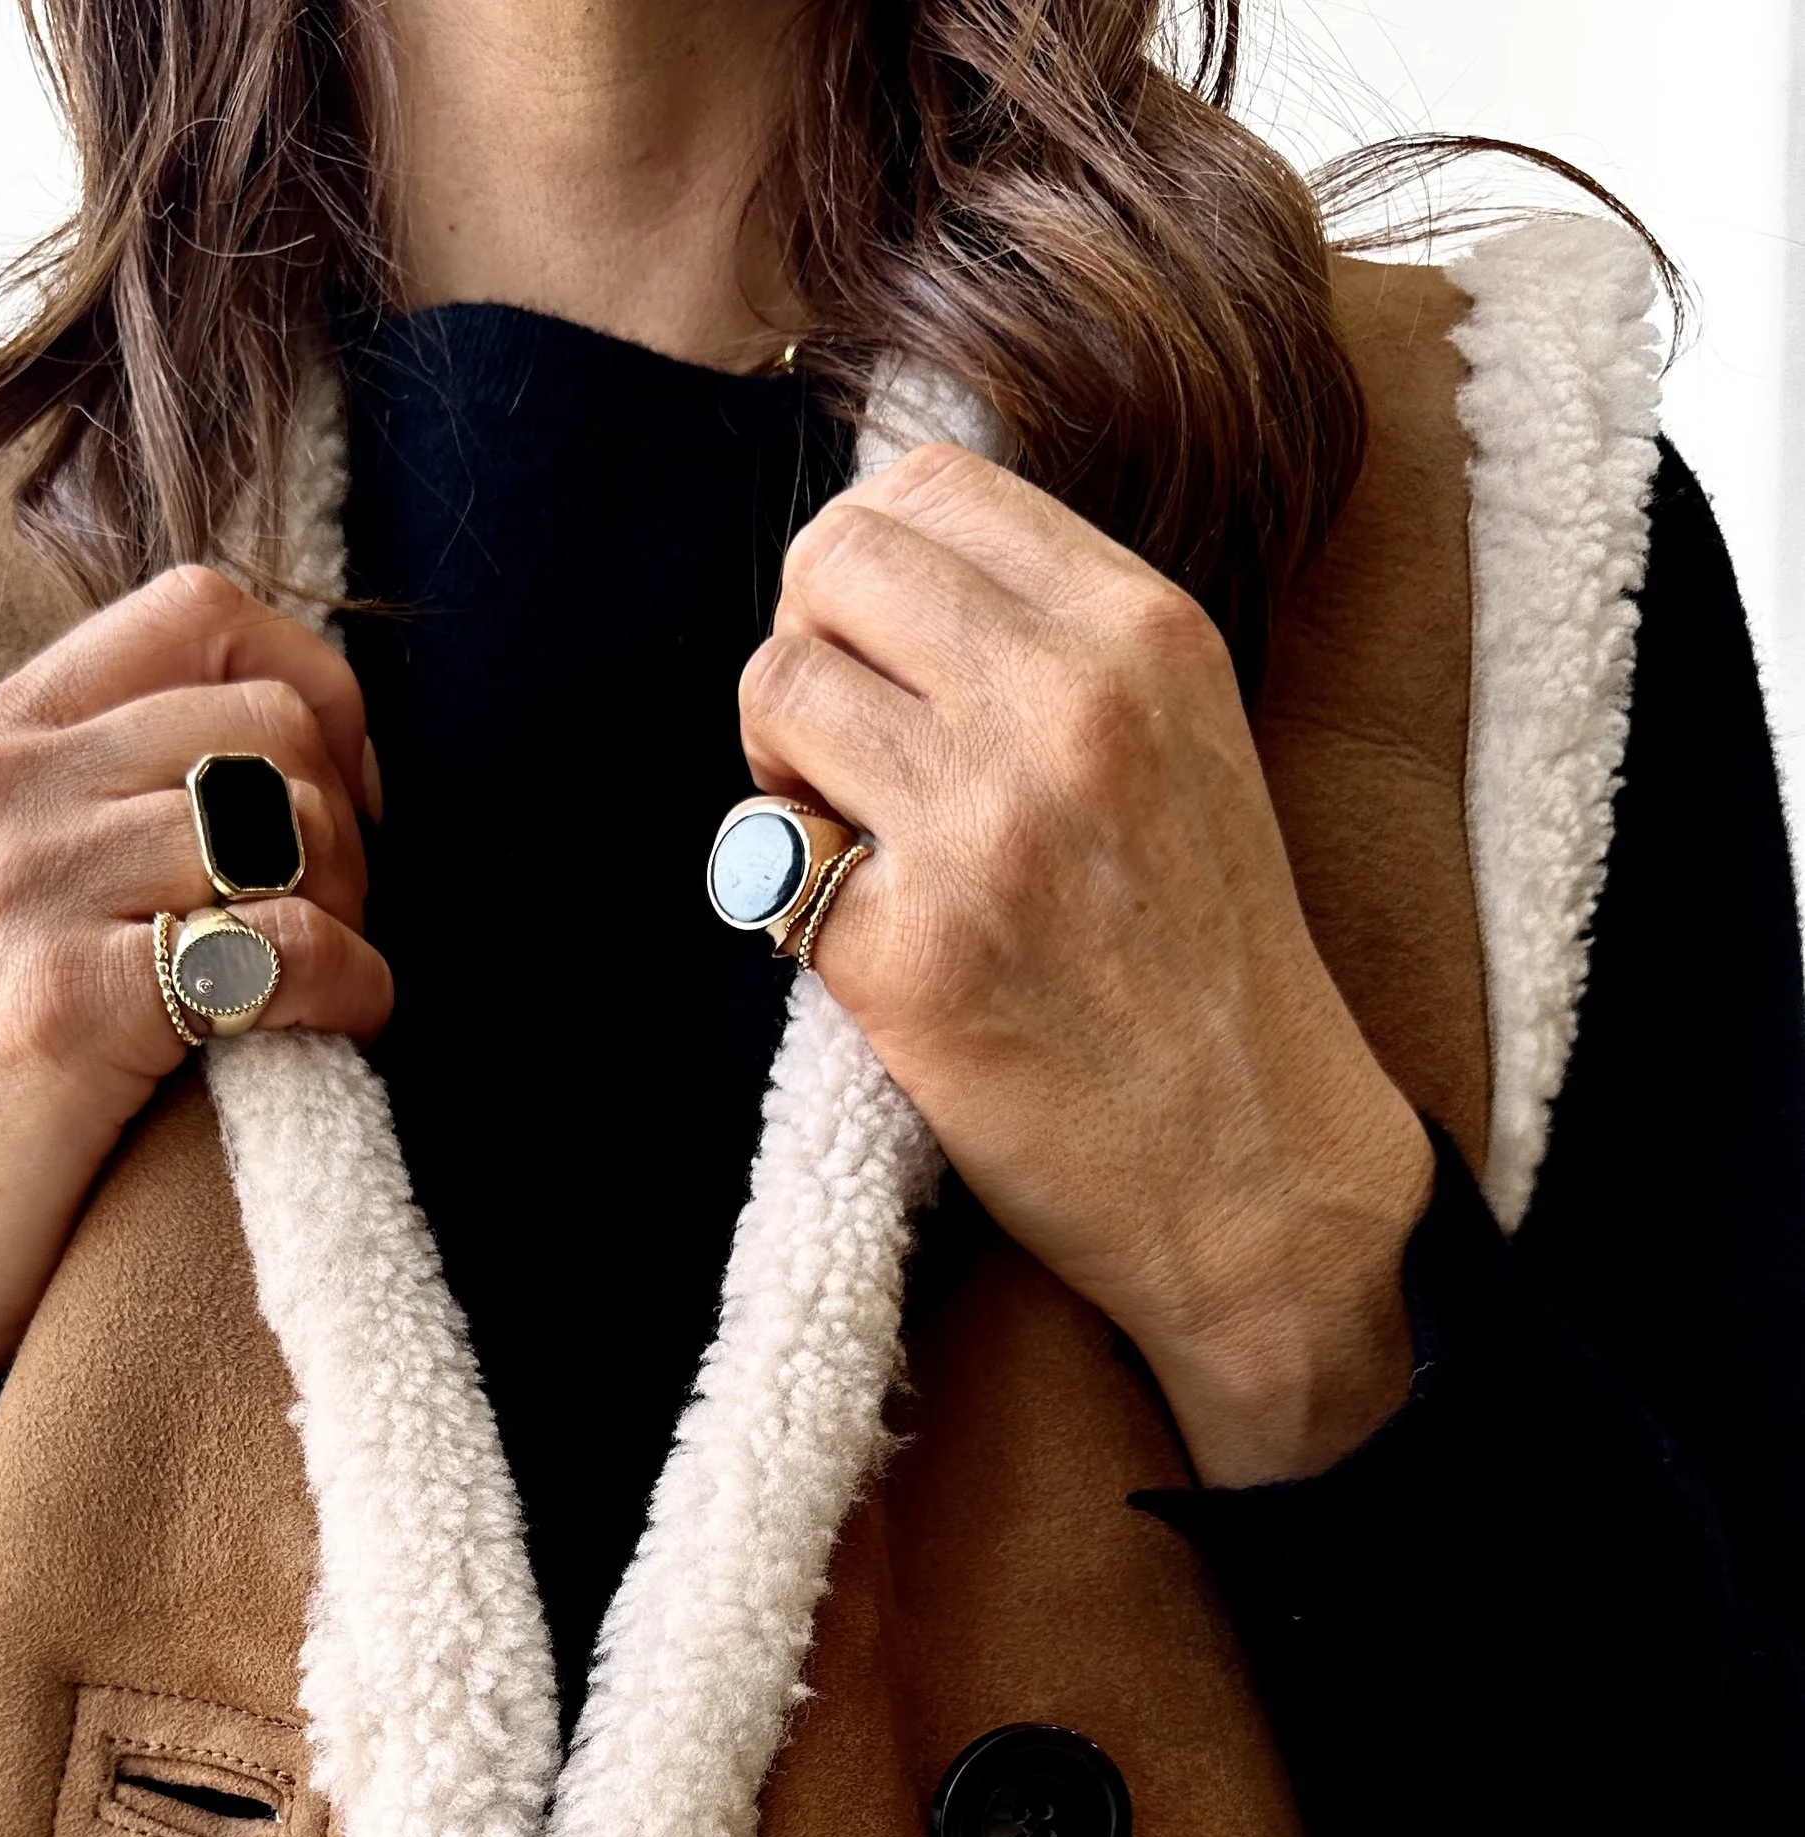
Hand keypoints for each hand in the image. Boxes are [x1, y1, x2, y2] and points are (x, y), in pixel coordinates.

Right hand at [0, 566, 392, 1456]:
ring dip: (354, 907)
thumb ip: (112, 799)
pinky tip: (336, 1035)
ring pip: (288, 817)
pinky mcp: (64, 1009)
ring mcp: (21, 893)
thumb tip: (308, 751)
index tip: (334, 798)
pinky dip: (349, 991)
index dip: (311, 688)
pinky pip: (283, 947)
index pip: (197, 609)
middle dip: (349, 816)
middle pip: (268, 713)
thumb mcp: (6, 895)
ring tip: (328, 986)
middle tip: (339, 921)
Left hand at [743, 446, 1434, 1487]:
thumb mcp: (1180, 742)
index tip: (883, 654)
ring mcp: (983, 826)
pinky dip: (791, 896)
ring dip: (779, 760)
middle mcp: (1066, 704)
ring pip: (778, 685)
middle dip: (805, 640)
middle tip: (837, 746)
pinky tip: (869, 943)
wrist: (1254, 1165)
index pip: (932, 485)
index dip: (867, 565)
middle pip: (831, 559)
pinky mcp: (907, 951)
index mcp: (1143, 632)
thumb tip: (881, 570)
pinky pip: (767, 857)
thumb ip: (1055, 643)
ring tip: (843, 836)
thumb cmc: (1204, 962)